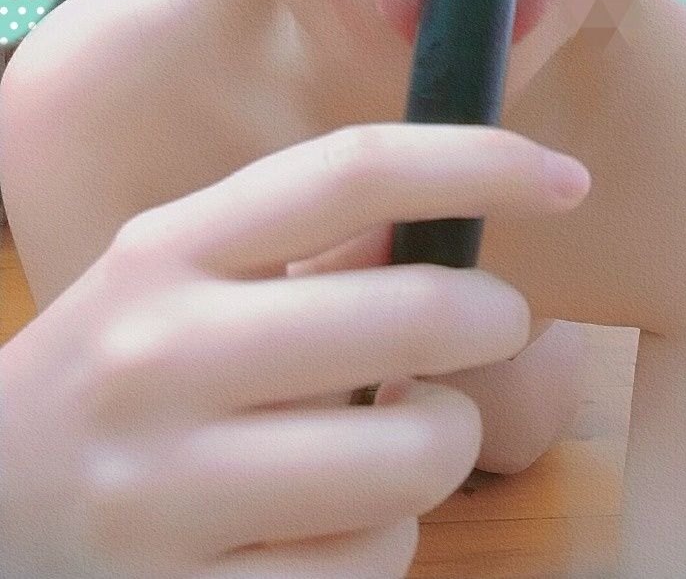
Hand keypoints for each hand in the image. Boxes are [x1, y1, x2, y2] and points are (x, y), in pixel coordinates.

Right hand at [0, 124, 589, 578]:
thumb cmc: (109, 376)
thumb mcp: (176, 283)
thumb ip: (303, 249)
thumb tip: (439, 216)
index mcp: (167, 251)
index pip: (349, 171)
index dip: (476, 160)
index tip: (563, 176)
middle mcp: (159, 355)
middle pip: (414, 311)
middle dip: (495, 317)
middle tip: (492, 321)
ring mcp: (168, 488)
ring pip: (414, 454)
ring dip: (443, 439)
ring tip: (398, 434)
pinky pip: (374, 563)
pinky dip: (388, 537)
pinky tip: (336, 520)